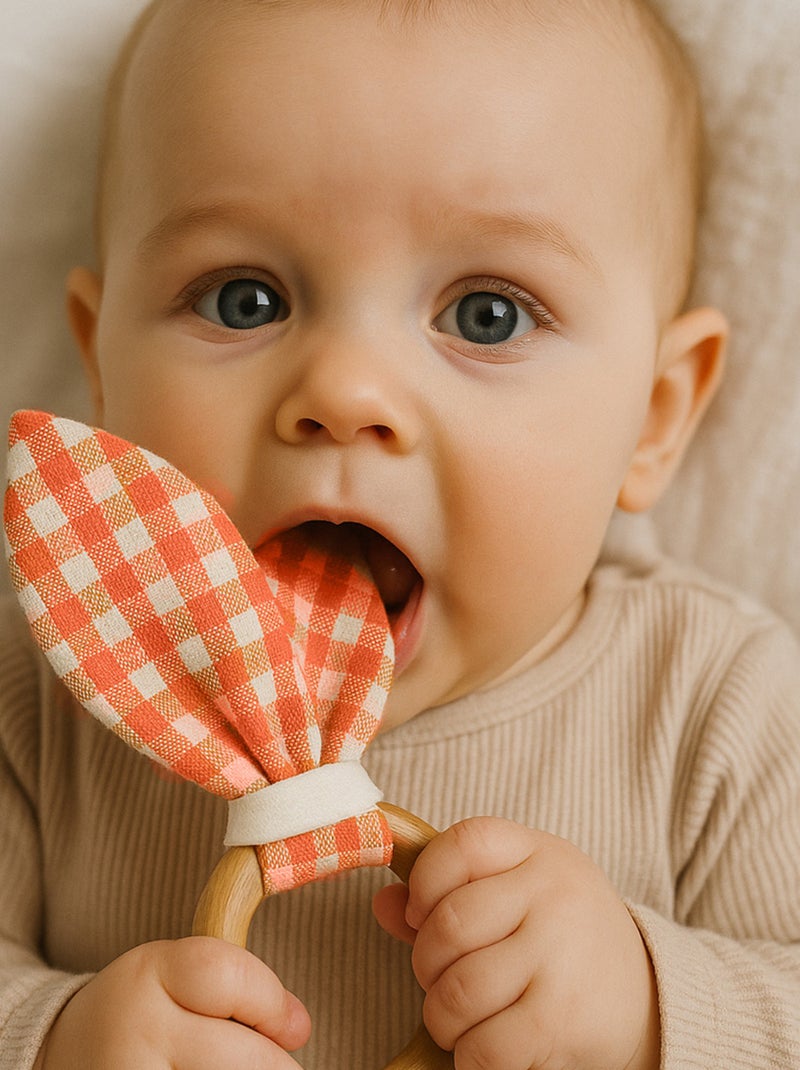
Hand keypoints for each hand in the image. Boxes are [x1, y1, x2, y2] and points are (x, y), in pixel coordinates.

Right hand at [35, 937, 310, 1068]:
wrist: (61, 1054)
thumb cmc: (142, 1011)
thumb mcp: (173, 972)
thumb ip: (237, 984)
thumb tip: (298, 1027)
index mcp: (148, 975)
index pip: (229, 978)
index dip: (273, 1002)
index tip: (292, 1024)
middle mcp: (136, 1032)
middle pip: (247, 1057)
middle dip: (274, 1063)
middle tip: (264, 1061)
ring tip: (225, 1068)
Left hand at [374, 818, 659, 1069]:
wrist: (650, 1000)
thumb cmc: (565, 939)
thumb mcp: (520, 895)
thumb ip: (451, 893)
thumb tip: (383, 905)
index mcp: (539, 853)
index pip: (464, 843)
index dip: (425, 880)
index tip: (421, 913)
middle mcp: (553, 895)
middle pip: (450, 924)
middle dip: (426, 963)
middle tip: (440, 979)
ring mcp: (560, 956)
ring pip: (458, 990)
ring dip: (443, 1017)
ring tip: (459, 1019)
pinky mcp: (562, 1019)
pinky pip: (485, 1046)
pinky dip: (469, 1058)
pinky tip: (481, 1050)